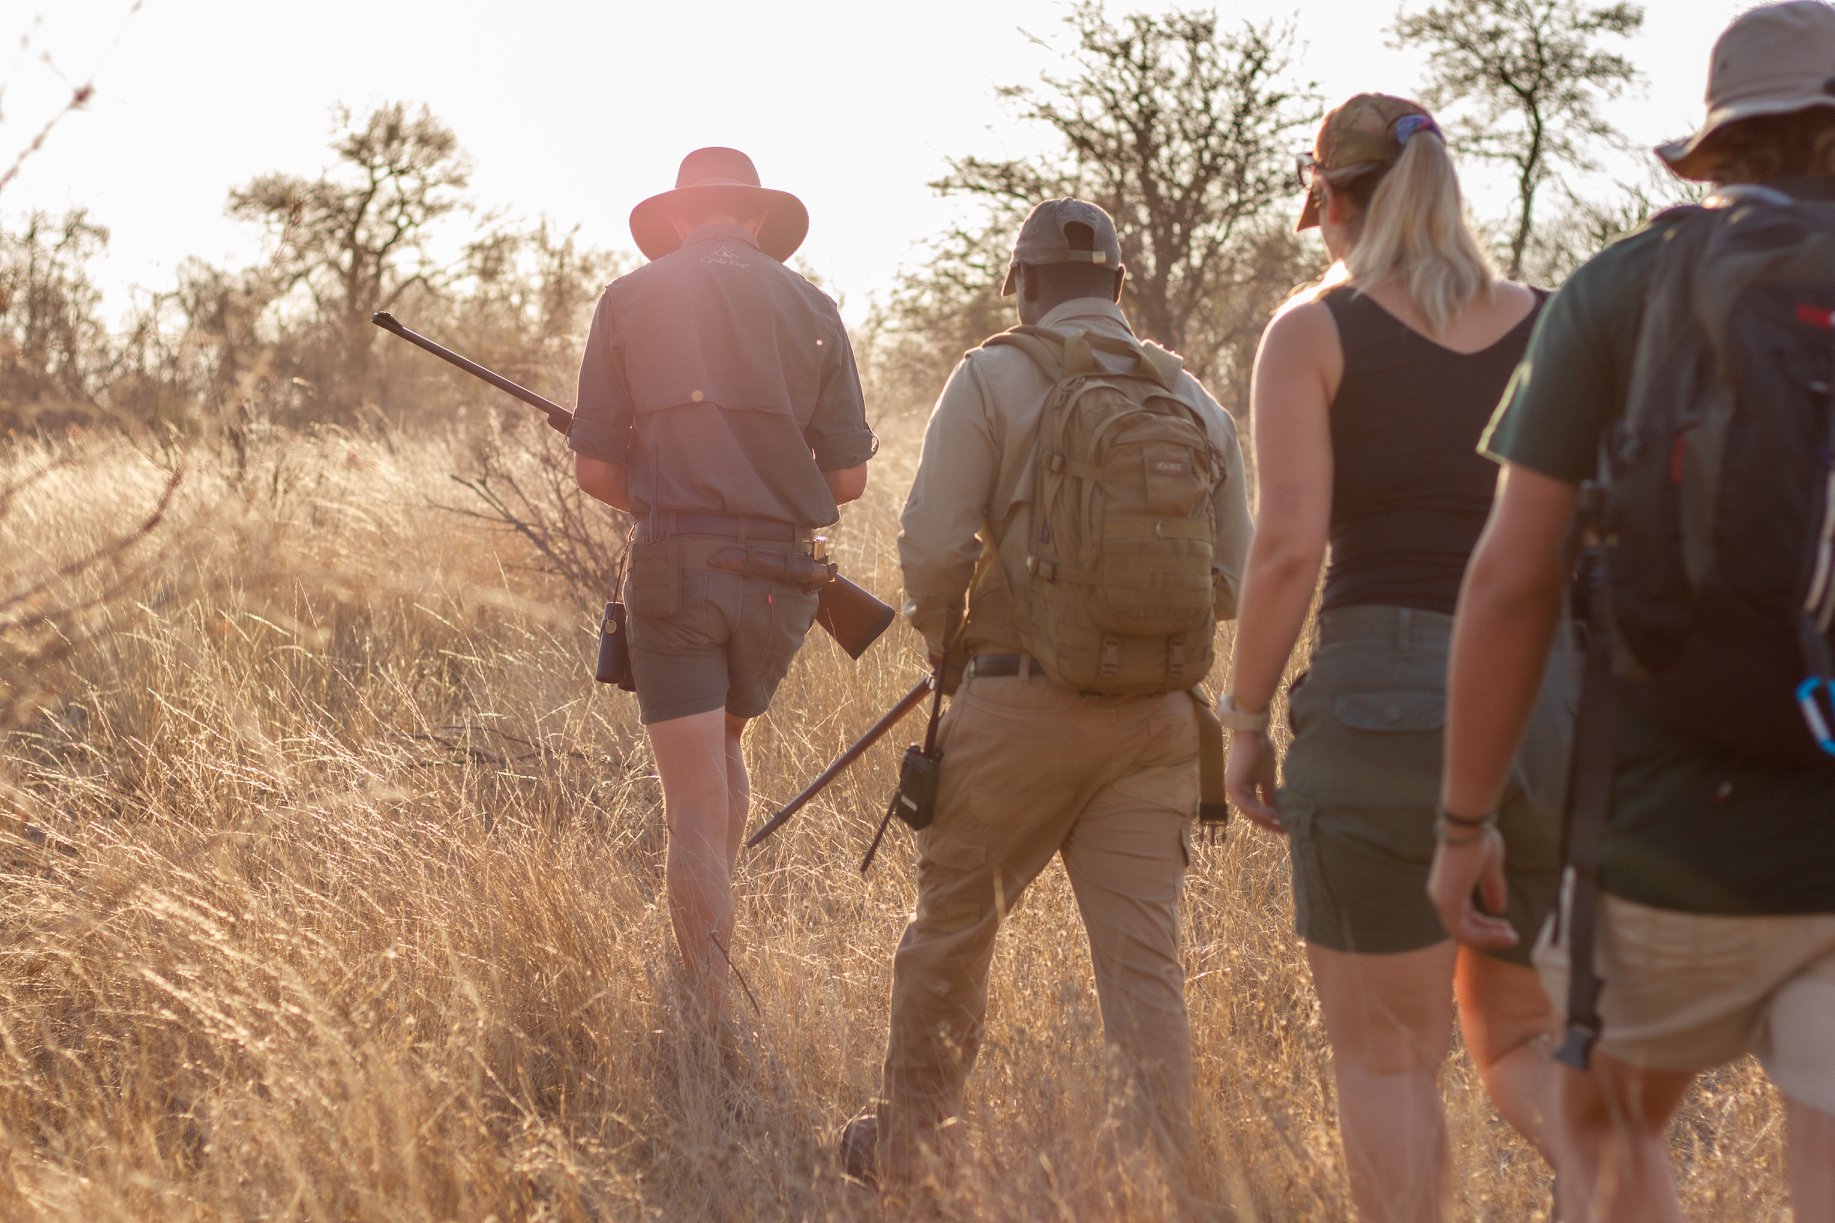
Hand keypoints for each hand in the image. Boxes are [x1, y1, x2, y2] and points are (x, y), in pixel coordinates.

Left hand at [1225, 729, 1281, 832]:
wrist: (1252, 733)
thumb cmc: (1260, 749)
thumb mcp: (1267, 776)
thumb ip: (1269, 793)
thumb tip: (1277, 809)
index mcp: (1242, 789)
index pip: (1255, 809)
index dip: (1269, 818)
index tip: (1284, 825)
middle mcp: (1235, 791)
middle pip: (1251, 814)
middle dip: (1268, 823)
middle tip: (1285, 831)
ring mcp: (1233, 789)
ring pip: (1249, 812)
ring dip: (1266, 820)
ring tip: (1282, 826)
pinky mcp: (1234, 785)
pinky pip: (1248, 804)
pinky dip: (1261, 811)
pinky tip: (1275, 815)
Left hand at [1427, 829, 1517, 950]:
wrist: (1469, 825)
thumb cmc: (1478, 839)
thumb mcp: (1489, 868)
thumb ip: (1491, 889)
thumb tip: (1498, 909)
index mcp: (1448, 887)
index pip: (1463, 917)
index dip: (1485, 926)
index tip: (1506, 926)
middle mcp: (1441, 896)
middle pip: (1463, 928)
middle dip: (1488, 935)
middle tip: (1511, 936)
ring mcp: (1442, 900)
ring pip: (1463, 934)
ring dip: (1489, 939)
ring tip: (1511, 937)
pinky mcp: (1448, 902)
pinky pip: (1464, 932)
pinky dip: (1484, 937)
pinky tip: (1504, 933)